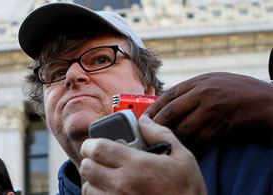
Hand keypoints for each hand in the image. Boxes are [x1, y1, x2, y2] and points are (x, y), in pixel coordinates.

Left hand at [79, 115, 205, 194]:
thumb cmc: (188, 191)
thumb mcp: (182, 158)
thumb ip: (160, 134)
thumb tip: (144, 120)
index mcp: (137, 165)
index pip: (97, 148)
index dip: (91, 144)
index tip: (94, 144)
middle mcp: (122, 184)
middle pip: (87, 167)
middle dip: (91, 160)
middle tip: (100, 159)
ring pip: (87, 186)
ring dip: (93, 179)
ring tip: (107, 176)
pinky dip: (99, 194)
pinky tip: (112, 190)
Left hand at [145, 72, 272, 148]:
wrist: (268, 103)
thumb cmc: (241, 91)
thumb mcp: (215, 81)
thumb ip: (193, 90)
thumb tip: (169, 103)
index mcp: (199, 81)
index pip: (168, 95)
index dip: (153, 109)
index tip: (143, 119)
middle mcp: (203, 93)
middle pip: (170, 112)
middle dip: (157, 125)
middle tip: (148, 134)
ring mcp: (212, 110)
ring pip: (183, 128)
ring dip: (173, 138)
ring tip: (166, 143)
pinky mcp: (221, 126)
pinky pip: (199, 140)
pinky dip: (190, 145)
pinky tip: (186, 148)